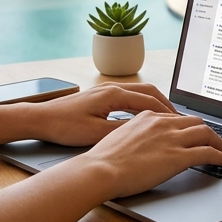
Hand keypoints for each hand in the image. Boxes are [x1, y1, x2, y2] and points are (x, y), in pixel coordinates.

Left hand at [22, 83, 177, 145]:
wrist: (41, 118)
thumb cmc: (64, 125)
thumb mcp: (97, 133)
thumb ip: (123, 130)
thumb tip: (145, 132)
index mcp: (113, 94)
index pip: (149, 100)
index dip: (167, 112)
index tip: (180, 123)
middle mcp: (111, 88)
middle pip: (148, 91)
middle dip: (166, 105)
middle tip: (180, 119)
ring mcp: (105, 90)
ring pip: (139, 93)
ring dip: (154, 104)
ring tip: (167, 119)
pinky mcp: (100, 97)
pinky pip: (129, 97)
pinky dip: (142, 105)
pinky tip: (144, 118)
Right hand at [73, 110, 221, 197]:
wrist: (100, 170)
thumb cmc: (103, 160)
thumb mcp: (119, 138)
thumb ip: (136, 136)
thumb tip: (143, 145)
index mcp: (147, 116)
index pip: (177, 117)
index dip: (189, 127)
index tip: (194, 135)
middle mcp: (162, 123)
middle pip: (196, 122)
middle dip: (208, 132)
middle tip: (214, 143)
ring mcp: (172, 139)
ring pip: (207, 134)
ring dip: (220, 143)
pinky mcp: (179, 157)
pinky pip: (209, 153)